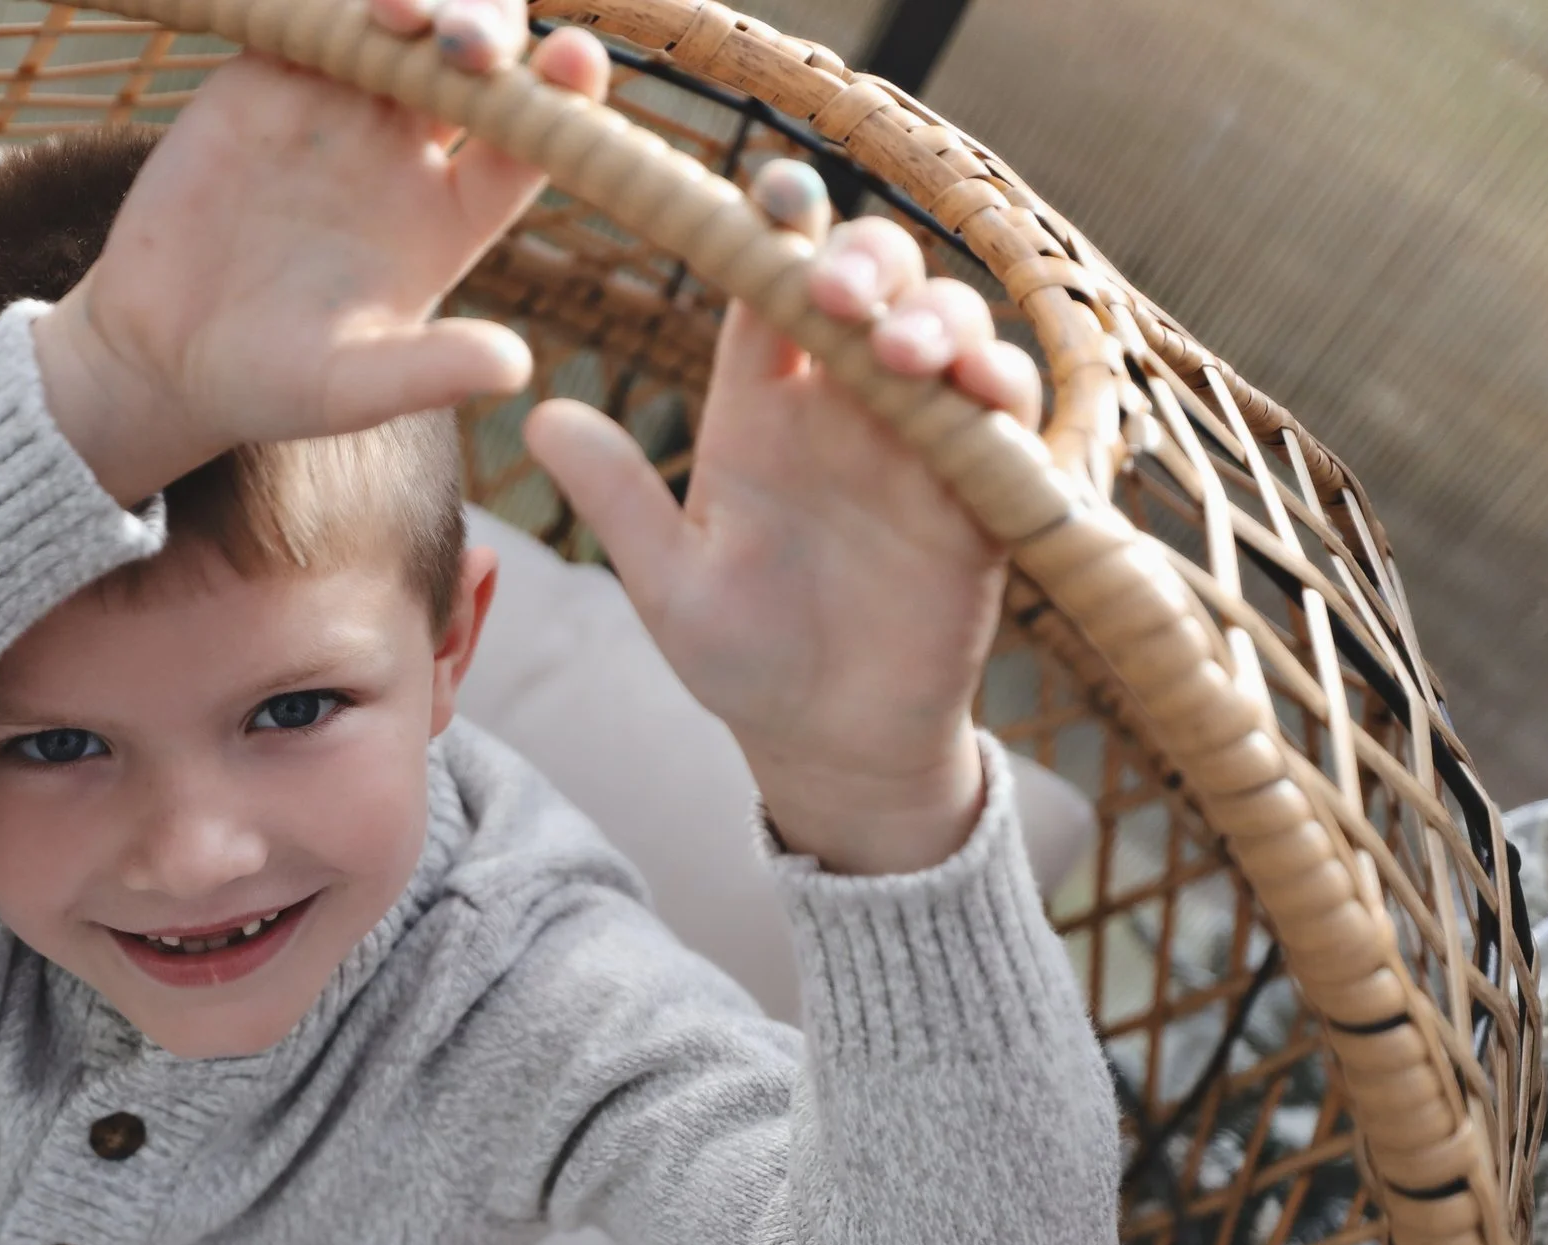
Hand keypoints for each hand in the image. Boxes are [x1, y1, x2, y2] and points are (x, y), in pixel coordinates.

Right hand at [35, 0, 610, 504]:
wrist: (159, 354)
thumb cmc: (268, 382)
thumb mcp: (348, 390)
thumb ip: (426, 372)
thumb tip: (516, 368)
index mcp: (454, 213)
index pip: (532, 137)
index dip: (563, 94)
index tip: (573, 64)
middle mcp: (410, 146)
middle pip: (477, 54)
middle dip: (488, 25)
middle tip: (467, 44)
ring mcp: (340, 103)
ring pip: (399, 16)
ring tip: (397, 14)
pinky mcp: (266, 75)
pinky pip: (310, 10)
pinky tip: (332, 2)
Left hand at [523, 161, 1042, 873]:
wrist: (832, 745)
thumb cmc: (743, 661)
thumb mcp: (671, 586)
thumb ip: (617, 498)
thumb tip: (539, 417)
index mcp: (759, 407)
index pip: (767, 286)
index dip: (775, 228)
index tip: (771, 196)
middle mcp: (843, 404)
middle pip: (870, 281)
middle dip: (864, 260)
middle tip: (837, 294)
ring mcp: (919, 437)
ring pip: (948, 325)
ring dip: (934, 317)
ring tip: (900, 353)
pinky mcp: (983, 486)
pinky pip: (1009, 410)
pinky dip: (1000, 383)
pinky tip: (976, 388)